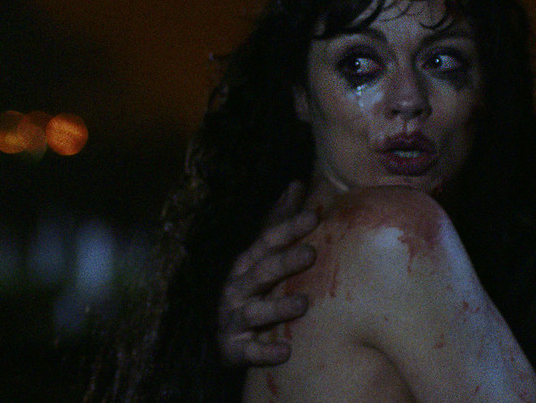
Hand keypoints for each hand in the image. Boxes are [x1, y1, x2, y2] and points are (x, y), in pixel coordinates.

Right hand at [217, 181, 317, 365]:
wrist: (221, 335)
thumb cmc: (251, 287)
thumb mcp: (262, 253)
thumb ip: (279, 220)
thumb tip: (297, 182)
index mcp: (248, 262)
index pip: (268, 241)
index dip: (289, 228)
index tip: (314, 216)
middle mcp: (238, 287)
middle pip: (262, 272)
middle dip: (284, 262)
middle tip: (311, 253)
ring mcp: (234, 318)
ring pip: (255, 312)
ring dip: (277, 308)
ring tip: (303, 305)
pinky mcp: (233, 348)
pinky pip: (249, 352)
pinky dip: (264, 353)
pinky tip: (285, 353)